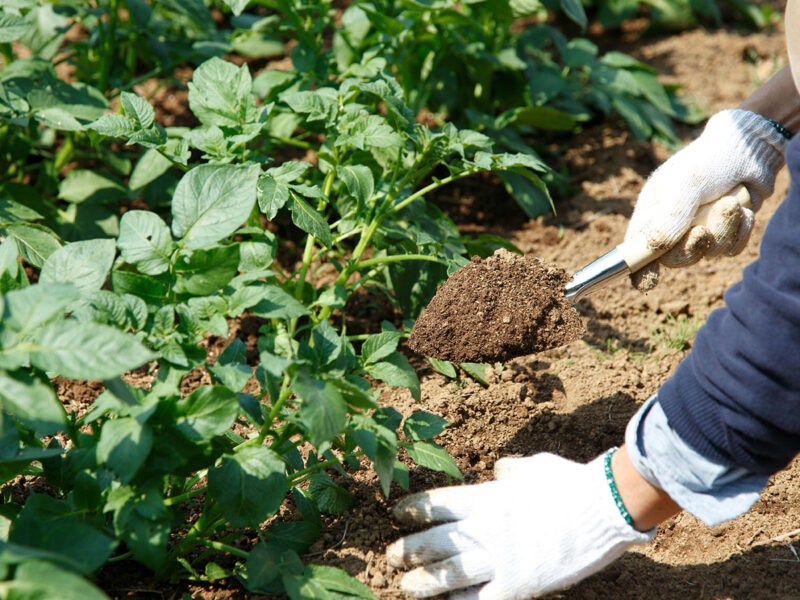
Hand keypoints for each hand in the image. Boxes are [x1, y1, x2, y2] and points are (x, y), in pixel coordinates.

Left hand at [386, 452, 652, 599]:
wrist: (603, 507)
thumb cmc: (569, 482)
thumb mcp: (533, 466)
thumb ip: (510, 471)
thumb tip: (497, 470)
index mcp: (487, 498)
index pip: (438, 504)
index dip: (415, 510)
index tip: (398, 514)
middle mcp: (485, 529)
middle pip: (435, 542)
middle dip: (409, 549)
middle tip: (393, 555)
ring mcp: (500, 559)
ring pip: (449, 574)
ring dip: (424, 582)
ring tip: (405, 586)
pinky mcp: (518, 585)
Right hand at [626, 109, 786, 290]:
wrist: (752, 149)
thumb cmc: (710, 160)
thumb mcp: (686, 184)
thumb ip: (669, 216)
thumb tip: (655, 246)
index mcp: (652, 211)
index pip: (637, 247)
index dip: (638, 267)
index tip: (647, 281)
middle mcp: (673, 224)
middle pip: (674, 257)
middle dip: (690, 248)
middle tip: (701, 232)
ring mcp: (700, 229)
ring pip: (707, 253)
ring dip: (722, 231)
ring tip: (731, 203)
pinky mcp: (726, 231)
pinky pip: (730, 248)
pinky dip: (739, 230)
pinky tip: (742, 207)